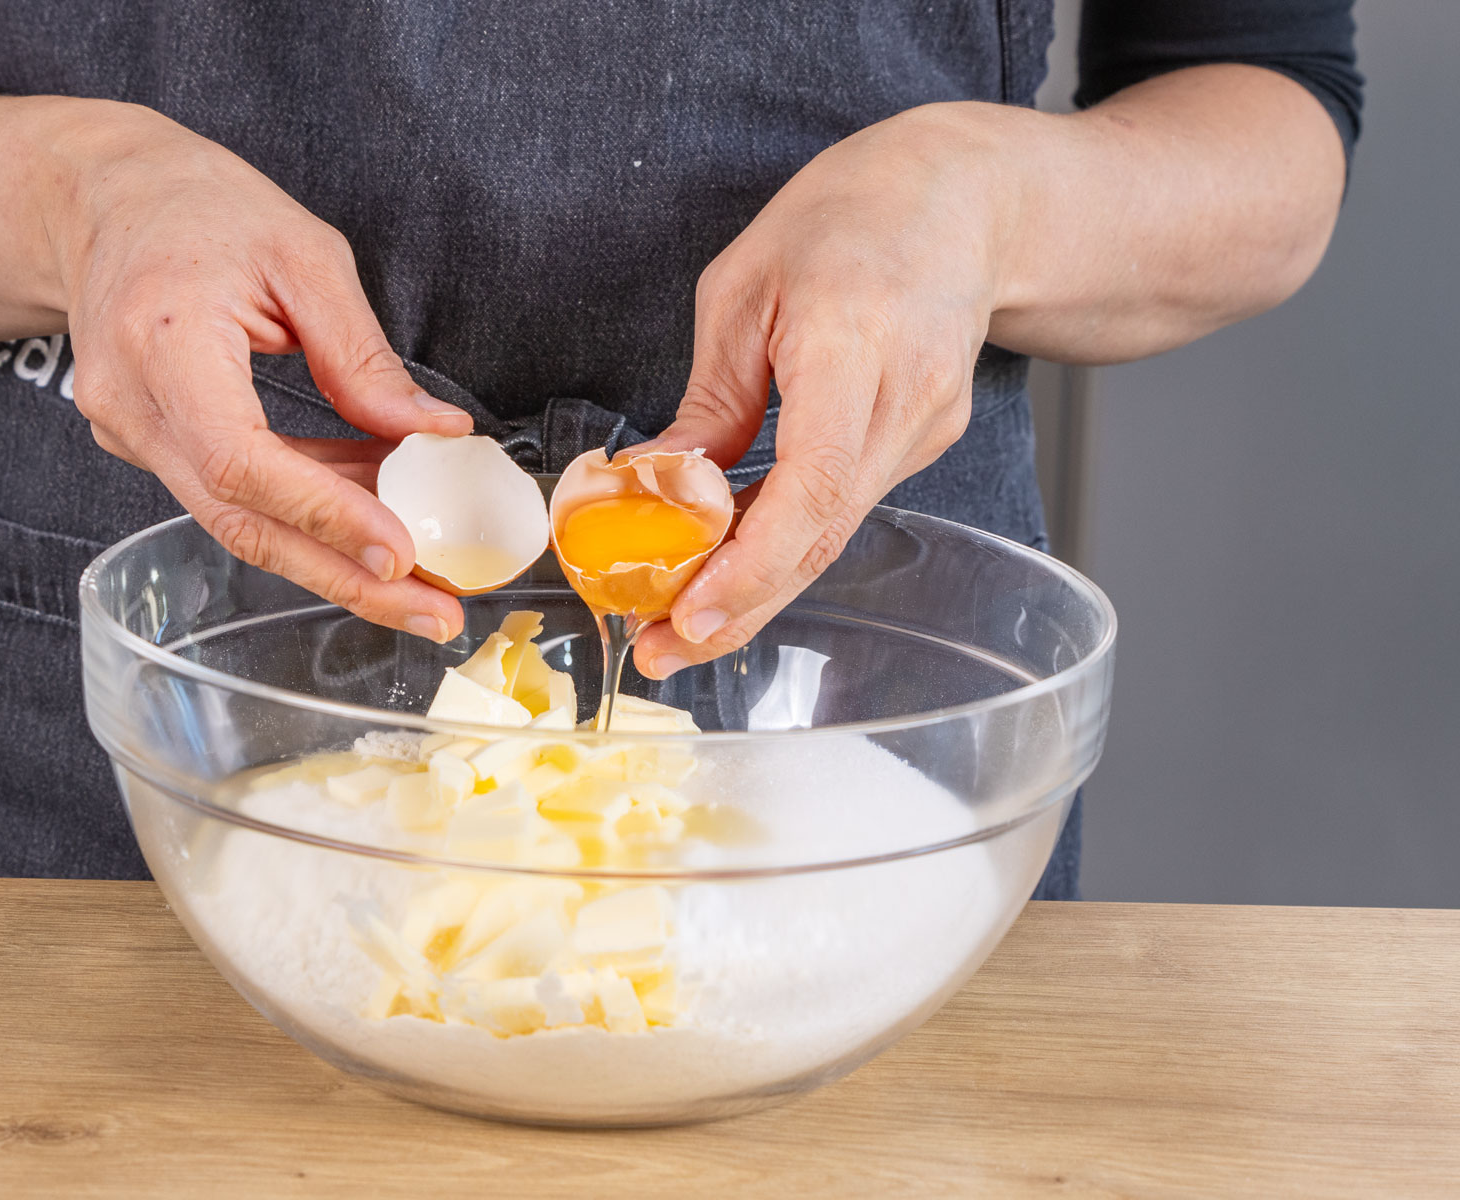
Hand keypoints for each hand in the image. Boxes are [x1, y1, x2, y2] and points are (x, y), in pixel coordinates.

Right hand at [56, 107, 471, 641]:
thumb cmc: (198, 207)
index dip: (323, 514)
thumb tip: (437, 434)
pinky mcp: (149, 446)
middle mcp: (131, 403)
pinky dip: (307, 512)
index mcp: (162, 341)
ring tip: (425, 579)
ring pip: (239, 522)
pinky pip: (233, 497)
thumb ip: (364, 355)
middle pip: (240, 522)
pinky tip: (374, 517)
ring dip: (335, 555)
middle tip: (436, 615)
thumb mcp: (303, 254)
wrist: (102, 201)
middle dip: (345, 577)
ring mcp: (130, 433)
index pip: (239, 461)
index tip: (400, 553)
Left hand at [632, 104, 1013, 677]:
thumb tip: (656, 490)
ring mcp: (925, 428)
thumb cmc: (846, 219)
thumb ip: (709, 399)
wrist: (963, 201)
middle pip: (823, 535)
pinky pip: (843, 508)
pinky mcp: (922, 442)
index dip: (752, 564)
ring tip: (674, 623)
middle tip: (660, 651)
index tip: (689, 612)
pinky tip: (728, 563)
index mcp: (852, 342)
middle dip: (738, 607)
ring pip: (833, 534)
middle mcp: (904, 397)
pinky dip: (783, 543)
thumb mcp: (743, 288)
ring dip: (755, 587)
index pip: (812, 485)